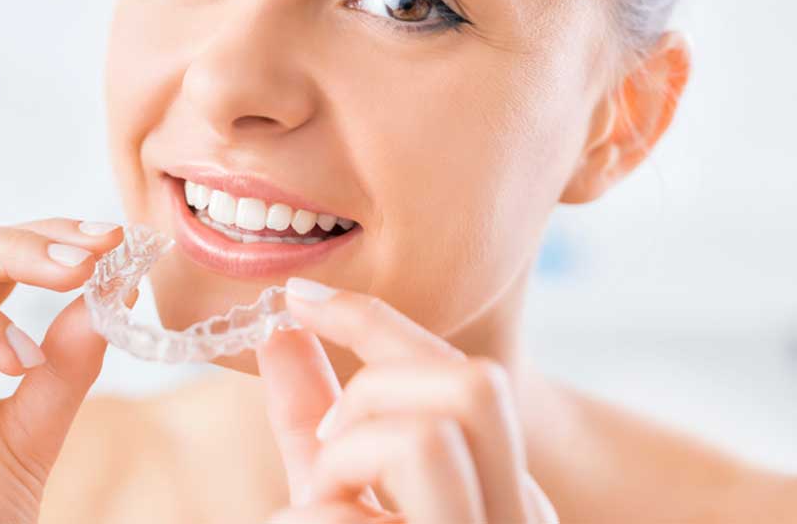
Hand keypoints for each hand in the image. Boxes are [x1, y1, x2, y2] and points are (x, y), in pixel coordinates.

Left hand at [257, 278, 556, 523]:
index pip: (465, 373)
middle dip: (377, 388)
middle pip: (477, 383)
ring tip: (315, 508)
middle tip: (328, 447)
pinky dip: (304, 521)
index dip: (374, 319)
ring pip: (426, 439)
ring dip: (341, 462)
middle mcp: (517, 516)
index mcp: (500, 486)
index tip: (300, 296)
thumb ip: (313, 420)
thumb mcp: (332, 489)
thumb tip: (279, 330)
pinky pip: (357, 519)